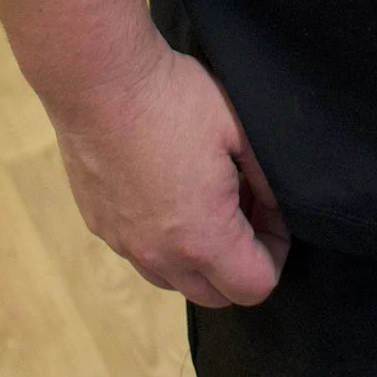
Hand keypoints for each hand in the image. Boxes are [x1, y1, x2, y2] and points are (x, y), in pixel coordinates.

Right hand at [54, 43, 289, 305]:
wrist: (100, 80)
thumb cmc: (174, 99)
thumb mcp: (240, 130)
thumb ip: (267, 179)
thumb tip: (277, 204)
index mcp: (202, 238)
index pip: (254, 287)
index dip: (277, 252)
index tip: (275, 214)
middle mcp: (159, 256)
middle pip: (216, 296)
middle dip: (241, 262)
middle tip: (247, 207)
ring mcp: (124, 244)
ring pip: (175, 279)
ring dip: (201, 258)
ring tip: (209, 201)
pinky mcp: (100, 225)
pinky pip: (142, 255)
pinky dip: (165, 241)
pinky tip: (170, 191)